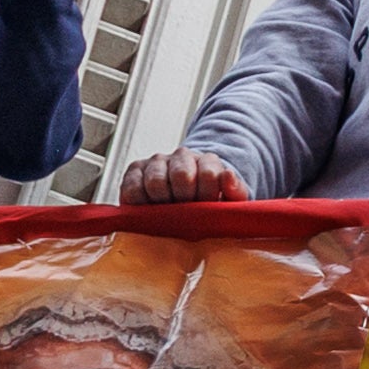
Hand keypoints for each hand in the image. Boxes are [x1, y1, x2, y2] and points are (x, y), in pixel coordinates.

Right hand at [119, 151, 248, 204]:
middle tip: (187, 212)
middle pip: (181, 175)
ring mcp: (157, 162)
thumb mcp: (230, 200)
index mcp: (208, 161)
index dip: (207, 196)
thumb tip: (227, 176)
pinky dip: (140, 203)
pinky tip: (149, 209)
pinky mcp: (135, 171)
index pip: (209, 174)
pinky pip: (132, 188)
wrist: (186, 198)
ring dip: (162, 202)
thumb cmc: (209, 202)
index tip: (206, 206)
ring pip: (155, 182)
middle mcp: (182, 157)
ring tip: (169, 212)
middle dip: (185, 200)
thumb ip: (236, 191)